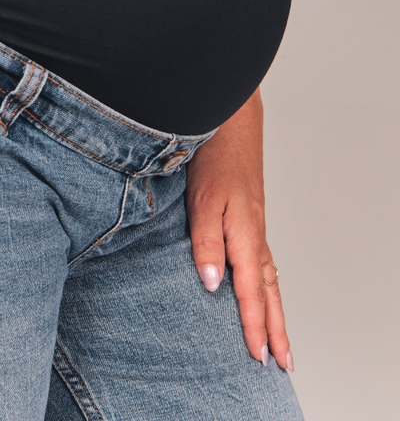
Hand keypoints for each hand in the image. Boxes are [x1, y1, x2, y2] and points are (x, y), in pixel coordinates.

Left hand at [185, 89, 293, 371]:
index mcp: (244, 235)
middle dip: (275, 328)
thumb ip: (206, 243)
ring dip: (275, 310)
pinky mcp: (249, 215)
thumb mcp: (202, 201)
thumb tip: (214, 285)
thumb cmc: (213, 158)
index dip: (254, 325)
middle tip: (282, 362)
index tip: (257, 356)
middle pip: (269, 291)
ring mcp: (254, 225)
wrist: (229, 122)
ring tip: (280, 339)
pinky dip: (269, 284)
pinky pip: (264, 261)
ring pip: (270, 277)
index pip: (251, 291)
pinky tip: (264, 288)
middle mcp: (255, 234)